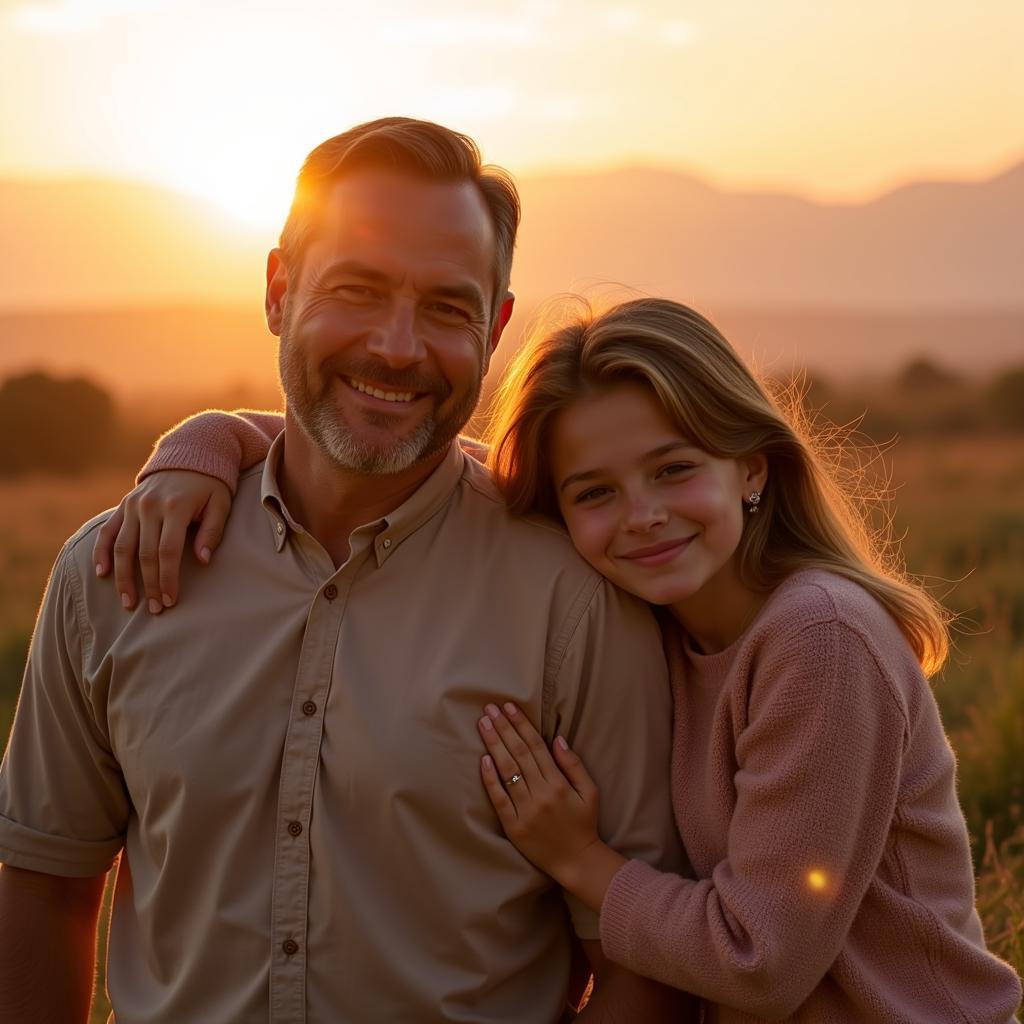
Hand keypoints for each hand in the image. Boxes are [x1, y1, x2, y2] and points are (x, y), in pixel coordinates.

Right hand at [92, 472, 231, 612]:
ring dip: (123, 577)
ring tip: (128, 602)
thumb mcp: (220, 504)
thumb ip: (212, 531)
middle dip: (149, 585)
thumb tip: (203, 560)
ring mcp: (133, 505)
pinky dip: (102, 553)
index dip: (168, 579)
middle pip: (145, 554)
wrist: (190, 454)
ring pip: (122, 547)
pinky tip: (102, 574)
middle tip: (154, 610)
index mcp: (176, 507)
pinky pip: (108, 532)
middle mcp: (150, 506)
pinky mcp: (124, 505)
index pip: (168, 551)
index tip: (170, 600)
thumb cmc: (211, 485)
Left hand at [478, 702, 605, 887]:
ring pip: (507, 770)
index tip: (509, 707)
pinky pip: (498, 798)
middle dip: (503, 728)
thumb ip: (573, 765)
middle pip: (518, 753)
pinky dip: (490, 778)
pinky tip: (483, 759)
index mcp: (559, 783)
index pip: (536, 746)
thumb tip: (558, 739)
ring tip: (483, 724)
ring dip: (493, 745)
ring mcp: (525, 810)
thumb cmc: (584, 824)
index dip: (521, 724)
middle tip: (489, 708)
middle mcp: (541, 794)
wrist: (577, 862)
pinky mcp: (513, 826)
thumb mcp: (590, 792)